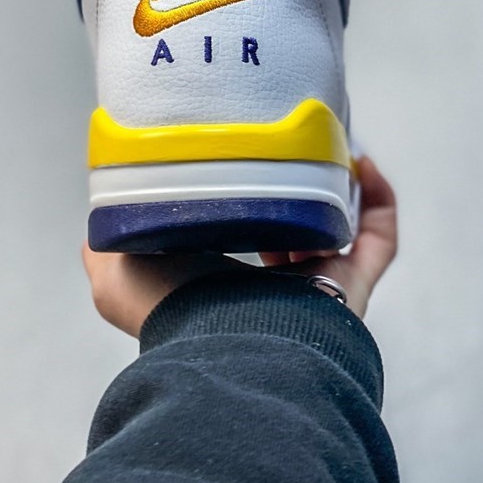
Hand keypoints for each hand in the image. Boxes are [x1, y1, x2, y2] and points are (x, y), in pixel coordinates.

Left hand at [82, 156, 396, 336]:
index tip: (241, 157)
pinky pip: (379, 237)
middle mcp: (274, 284)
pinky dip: (378, 198)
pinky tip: (360, 162)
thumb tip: (103, 207)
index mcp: (225, 280)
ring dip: (335, 182)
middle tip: (290, 146)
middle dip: (295, 184)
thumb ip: (104, 240)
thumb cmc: (170, 307)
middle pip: (295, 227)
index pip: (239, 232)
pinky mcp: (354, 282)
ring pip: (338, 227)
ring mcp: (318, 283)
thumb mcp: (114, 272)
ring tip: (324, 144)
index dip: (244, 194)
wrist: (223, 337)